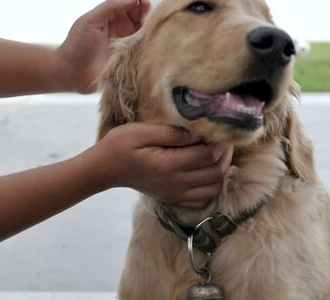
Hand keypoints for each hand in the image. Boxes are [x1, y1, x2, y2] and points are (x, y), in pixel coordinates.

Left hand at [55, 0, 150, 93]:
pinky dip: (150, 43)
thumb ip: (111, 7)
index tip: (144, 4)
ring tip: (145, 37)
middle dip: (149, 12)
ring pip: (148, 27)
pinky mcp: (131, 55)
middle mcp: (122, 23)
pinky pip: (146, 45)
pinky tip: (146, 47)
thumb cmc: (76, 45)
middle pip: (145, 9)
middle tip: (145, 24)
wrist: (71, 73)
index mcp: (111, 11)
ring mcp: (127, 39)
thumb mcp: (91, 21)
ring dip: (151, 28)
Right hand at [88, 123, 232, 207]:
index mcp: (168, 165)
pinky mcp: (173, 199)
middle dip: (224, 156)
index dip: (220, 143)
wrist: (105, 169)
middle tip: (222, 141)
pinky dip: (211, 186)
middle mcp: (175, 183)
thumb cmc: (121, 145)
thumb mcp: (142, 131)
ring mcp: (175, 194)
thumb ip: (172, 133)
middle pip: (216, 173)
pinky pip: (202, 199)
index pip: (208, 155)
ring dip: (220, 171)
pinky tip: (205, 171)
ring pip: (213, 188)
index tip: (220, 130)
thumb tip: (198, 133)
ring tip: (215, 155)